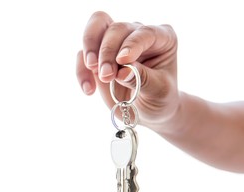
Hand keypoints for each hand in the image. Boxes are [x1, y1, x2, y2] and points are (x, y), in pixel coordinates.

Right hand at [76, 11, 178, 128]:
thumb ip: (143, 79)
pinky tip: (89, 90)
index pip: (144, 33)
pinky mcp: (97, 56)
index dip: (131, 44)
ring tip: (93, 69)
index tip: (123, 60)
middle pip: (116, 28)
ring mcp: (115, 43)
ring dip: (90, 49)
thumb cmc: (160, 99)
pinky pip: (82, 54)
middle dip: (108, 51)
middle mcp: (137, 34)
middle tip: (107, 75)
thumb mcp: (159, 92)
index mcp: (161, 38)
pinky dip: (82, 71)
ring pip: (96, 28)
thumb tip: (122, 72)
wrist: (147, 112)